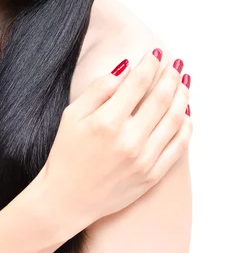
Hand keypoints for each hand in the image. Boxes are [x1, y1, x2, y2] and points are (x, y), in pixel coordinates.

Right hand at [39, 48, 192, 234]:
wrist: (67, 199)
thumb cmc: (66, 154)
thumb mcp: (71, 115)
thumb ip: (98, 89)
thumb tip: (124, 68)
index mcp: (106, 121)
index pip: (138, 83)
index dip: (149, 64)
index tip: (155, 54)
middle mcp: (129, 140)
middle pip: (161, 98)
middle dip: (170, 76)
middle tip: (174, 63)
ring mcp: (143, 159)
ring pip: (174, 120)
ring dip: (182, 96)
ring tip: (183, 82)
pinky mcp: (152, 176)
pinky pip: (178, 147)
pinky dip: (186, 126)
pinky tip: (185, 113)